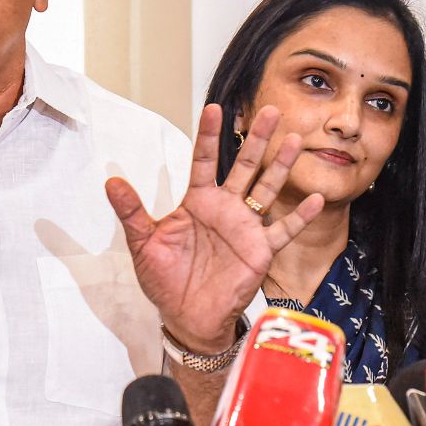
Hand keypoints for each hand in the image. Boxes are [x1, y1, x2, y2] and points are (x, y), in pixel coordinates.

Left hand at [106, 104, 323, 353]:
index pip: (204, 161)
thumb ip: (131, 212)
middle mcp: (225, 208)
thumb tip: (110, 182)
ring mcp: (246, 227)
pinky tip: (315, 198)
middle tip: (271, 110)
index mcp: (198, 201)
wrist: (187, 317)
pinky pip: (283, 231)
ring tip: (294, 141)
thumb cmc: (165, 279)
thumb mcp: (144, 244)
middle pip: (244, 166)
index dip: (209, 135)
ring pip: (267, 189)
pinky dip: (300, 216)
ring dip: (281, 166)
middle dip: (256, 139)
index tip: (214, 108)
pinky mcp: (260, 250)